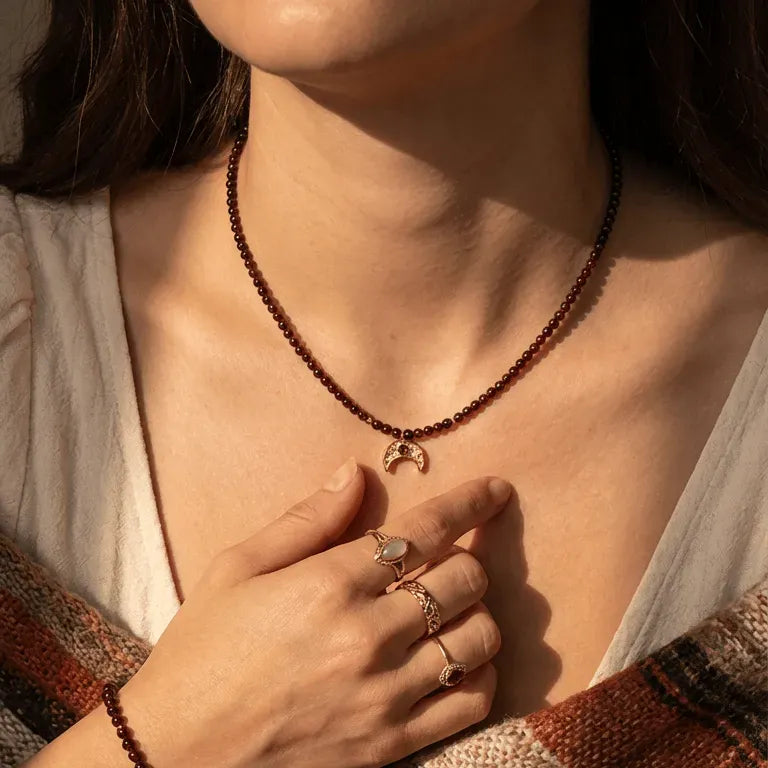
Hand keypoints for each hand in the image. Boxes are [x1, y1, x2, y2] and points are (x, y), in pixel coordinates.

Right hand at [118, 459, 510, 767]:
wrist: (177, 752)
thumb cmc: (204, 649)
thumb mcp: (239, 567)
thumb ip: (306, 518)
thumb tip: (355, 473)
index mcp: (328, 584)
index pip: (424, 530)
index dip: (469, 501)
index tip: (496, 489)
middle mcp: (366, 637)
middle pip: (465, 579)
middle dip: (469, 557)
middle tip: (451, 558)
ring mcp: (384, 696)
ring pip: (479, 638)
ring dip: (478, 612)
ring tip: (452, 608)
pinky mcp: (390, 745)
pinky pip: (471, 703)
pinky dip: (480, 672)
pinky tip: (456, 659)